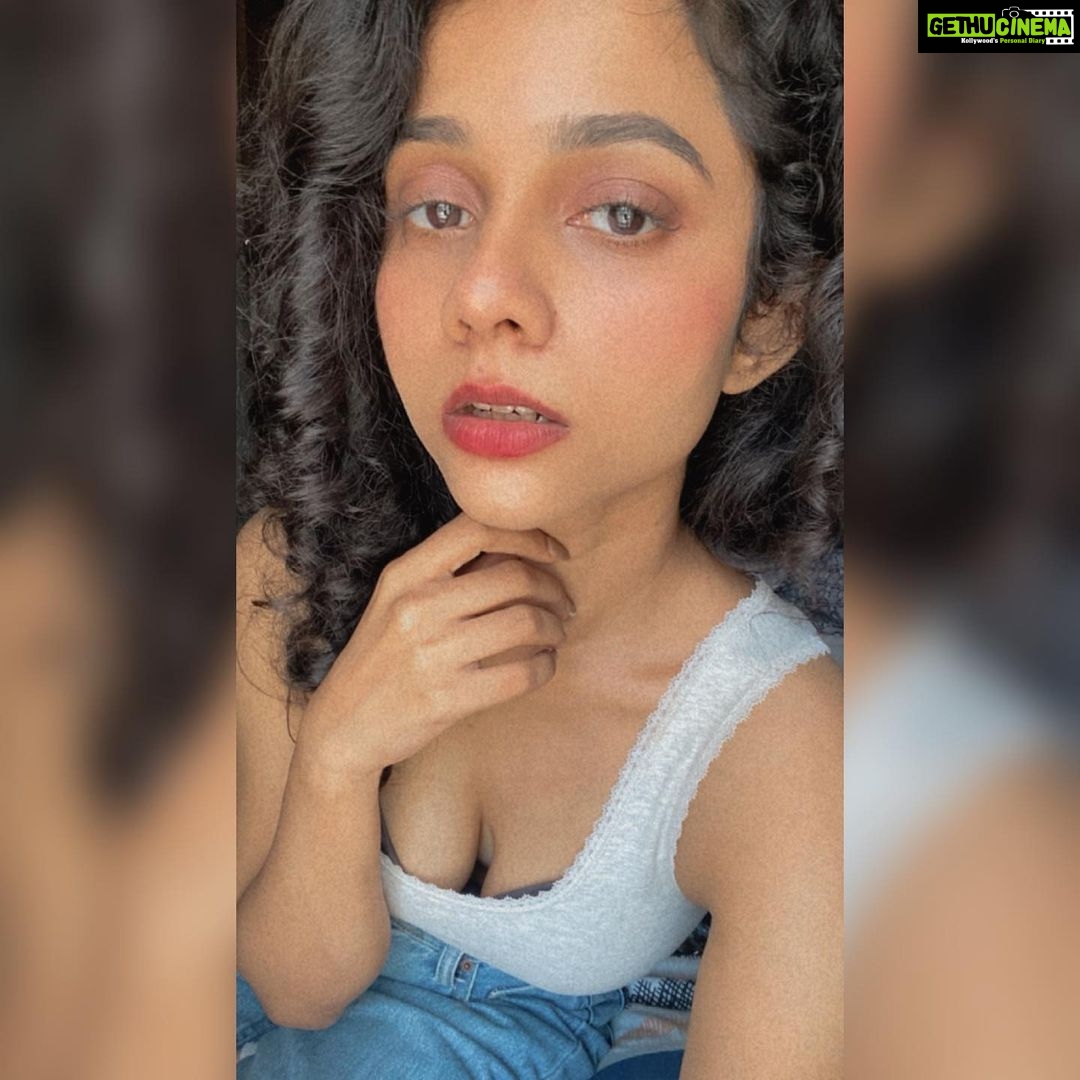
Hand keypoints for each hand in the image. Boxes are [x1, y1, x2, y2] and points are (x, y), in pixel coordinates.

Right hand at [298, 515, 572, 778]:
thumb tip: (521, 550)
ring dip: (554, 627)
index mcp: (405, 573)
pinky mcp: (447, 698)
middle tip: (564, 603)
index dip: (528, 535)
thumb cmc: (383, 657)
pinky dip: (546, 667)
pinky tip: (544, 665)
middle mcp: (417, 606)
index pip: (477, 529)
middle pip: (514, 576)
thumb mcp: (399, 601)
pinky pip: (521, 674)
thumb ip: (450, 574)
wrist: (344, 726)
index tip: (554, 553)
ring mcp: (431, 653)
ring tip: (556, 634)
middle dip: (553, 588)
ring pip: (525, 622)